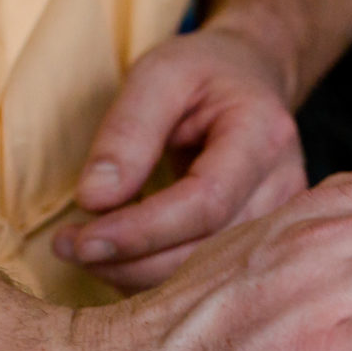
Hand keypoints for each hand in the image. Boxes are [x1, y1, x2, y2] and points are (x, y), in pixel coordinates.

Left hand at [54, 27, 306, 291]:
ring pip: (203, 275)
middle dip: (129, 259)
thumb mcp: (159, 74)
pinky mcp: (260, 246)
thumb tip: (94, 200)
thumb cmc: (203, 73)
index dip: (142, 230)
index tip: (82, 240)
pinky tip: (117, 258)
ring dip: (134, 273)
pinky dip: (152, 276)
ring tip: (83, 249)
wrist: (249, 81)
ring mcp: (278, 224)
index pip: (205, 203)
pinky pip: (204, 277)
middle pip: (205, 250)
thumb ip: (127, 132)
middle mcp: (283, 189)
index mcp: (264, 137)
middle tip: (68, 247)